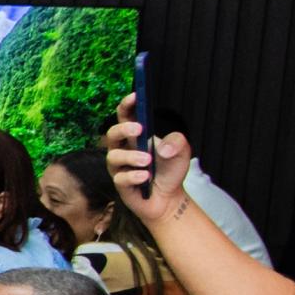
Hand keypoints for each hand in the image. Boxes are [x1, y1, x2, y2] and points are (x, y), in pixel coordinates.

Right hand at [103, 93, 196, 223]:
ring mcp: (119, 168)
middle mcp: (123, 149)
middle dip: (123, 129)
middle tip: (139, 129)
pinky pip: (120, 178)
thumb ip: (177, 142)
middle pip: (112, 133)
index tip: (136, 96)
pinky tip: (146, 177)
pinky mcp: (121, 184)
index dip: (127, 104)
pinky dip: (134, 176)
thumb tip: (162, 148)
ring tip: (148, 161)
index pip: (126, 116)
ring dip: (131, 157)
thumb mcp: (182, 152)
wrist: (169, 198)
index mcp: (135, 137)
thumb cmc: (170, 171)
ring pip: (113, 157)